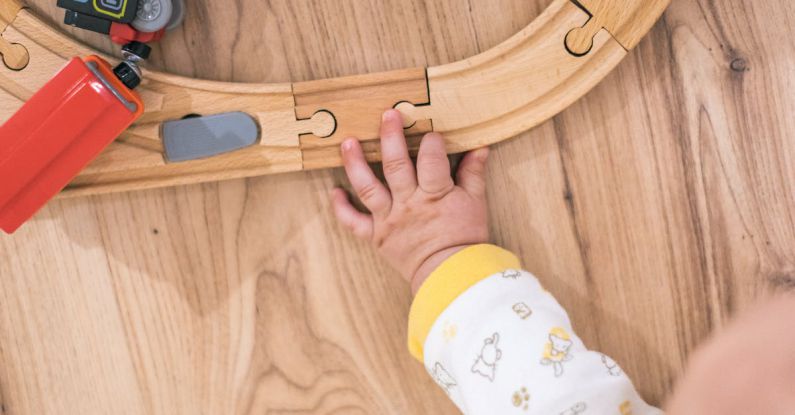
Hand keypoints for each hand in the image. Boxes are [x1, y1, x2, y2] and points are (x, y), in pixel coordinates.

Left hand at [330, 109, 490, 293]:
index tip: (432, 132)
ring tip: (347, 142)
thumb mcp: (476, 203)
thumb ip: (473, 173)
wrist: (451, 277)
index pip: (432, 161)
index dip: (432, 143)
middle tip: (387, 114)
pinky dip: (341, 208)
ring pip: (368, 187)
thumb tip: (481, 147)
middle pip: (396, 165)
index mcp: (435, 195)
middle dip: (390, 137)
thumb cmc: (465, 239)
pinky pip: (354, 222)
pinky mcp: (377, 236)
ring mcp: (389, 219)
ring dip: (355, 163)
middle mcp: (408, 204)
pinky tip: (334, 190)